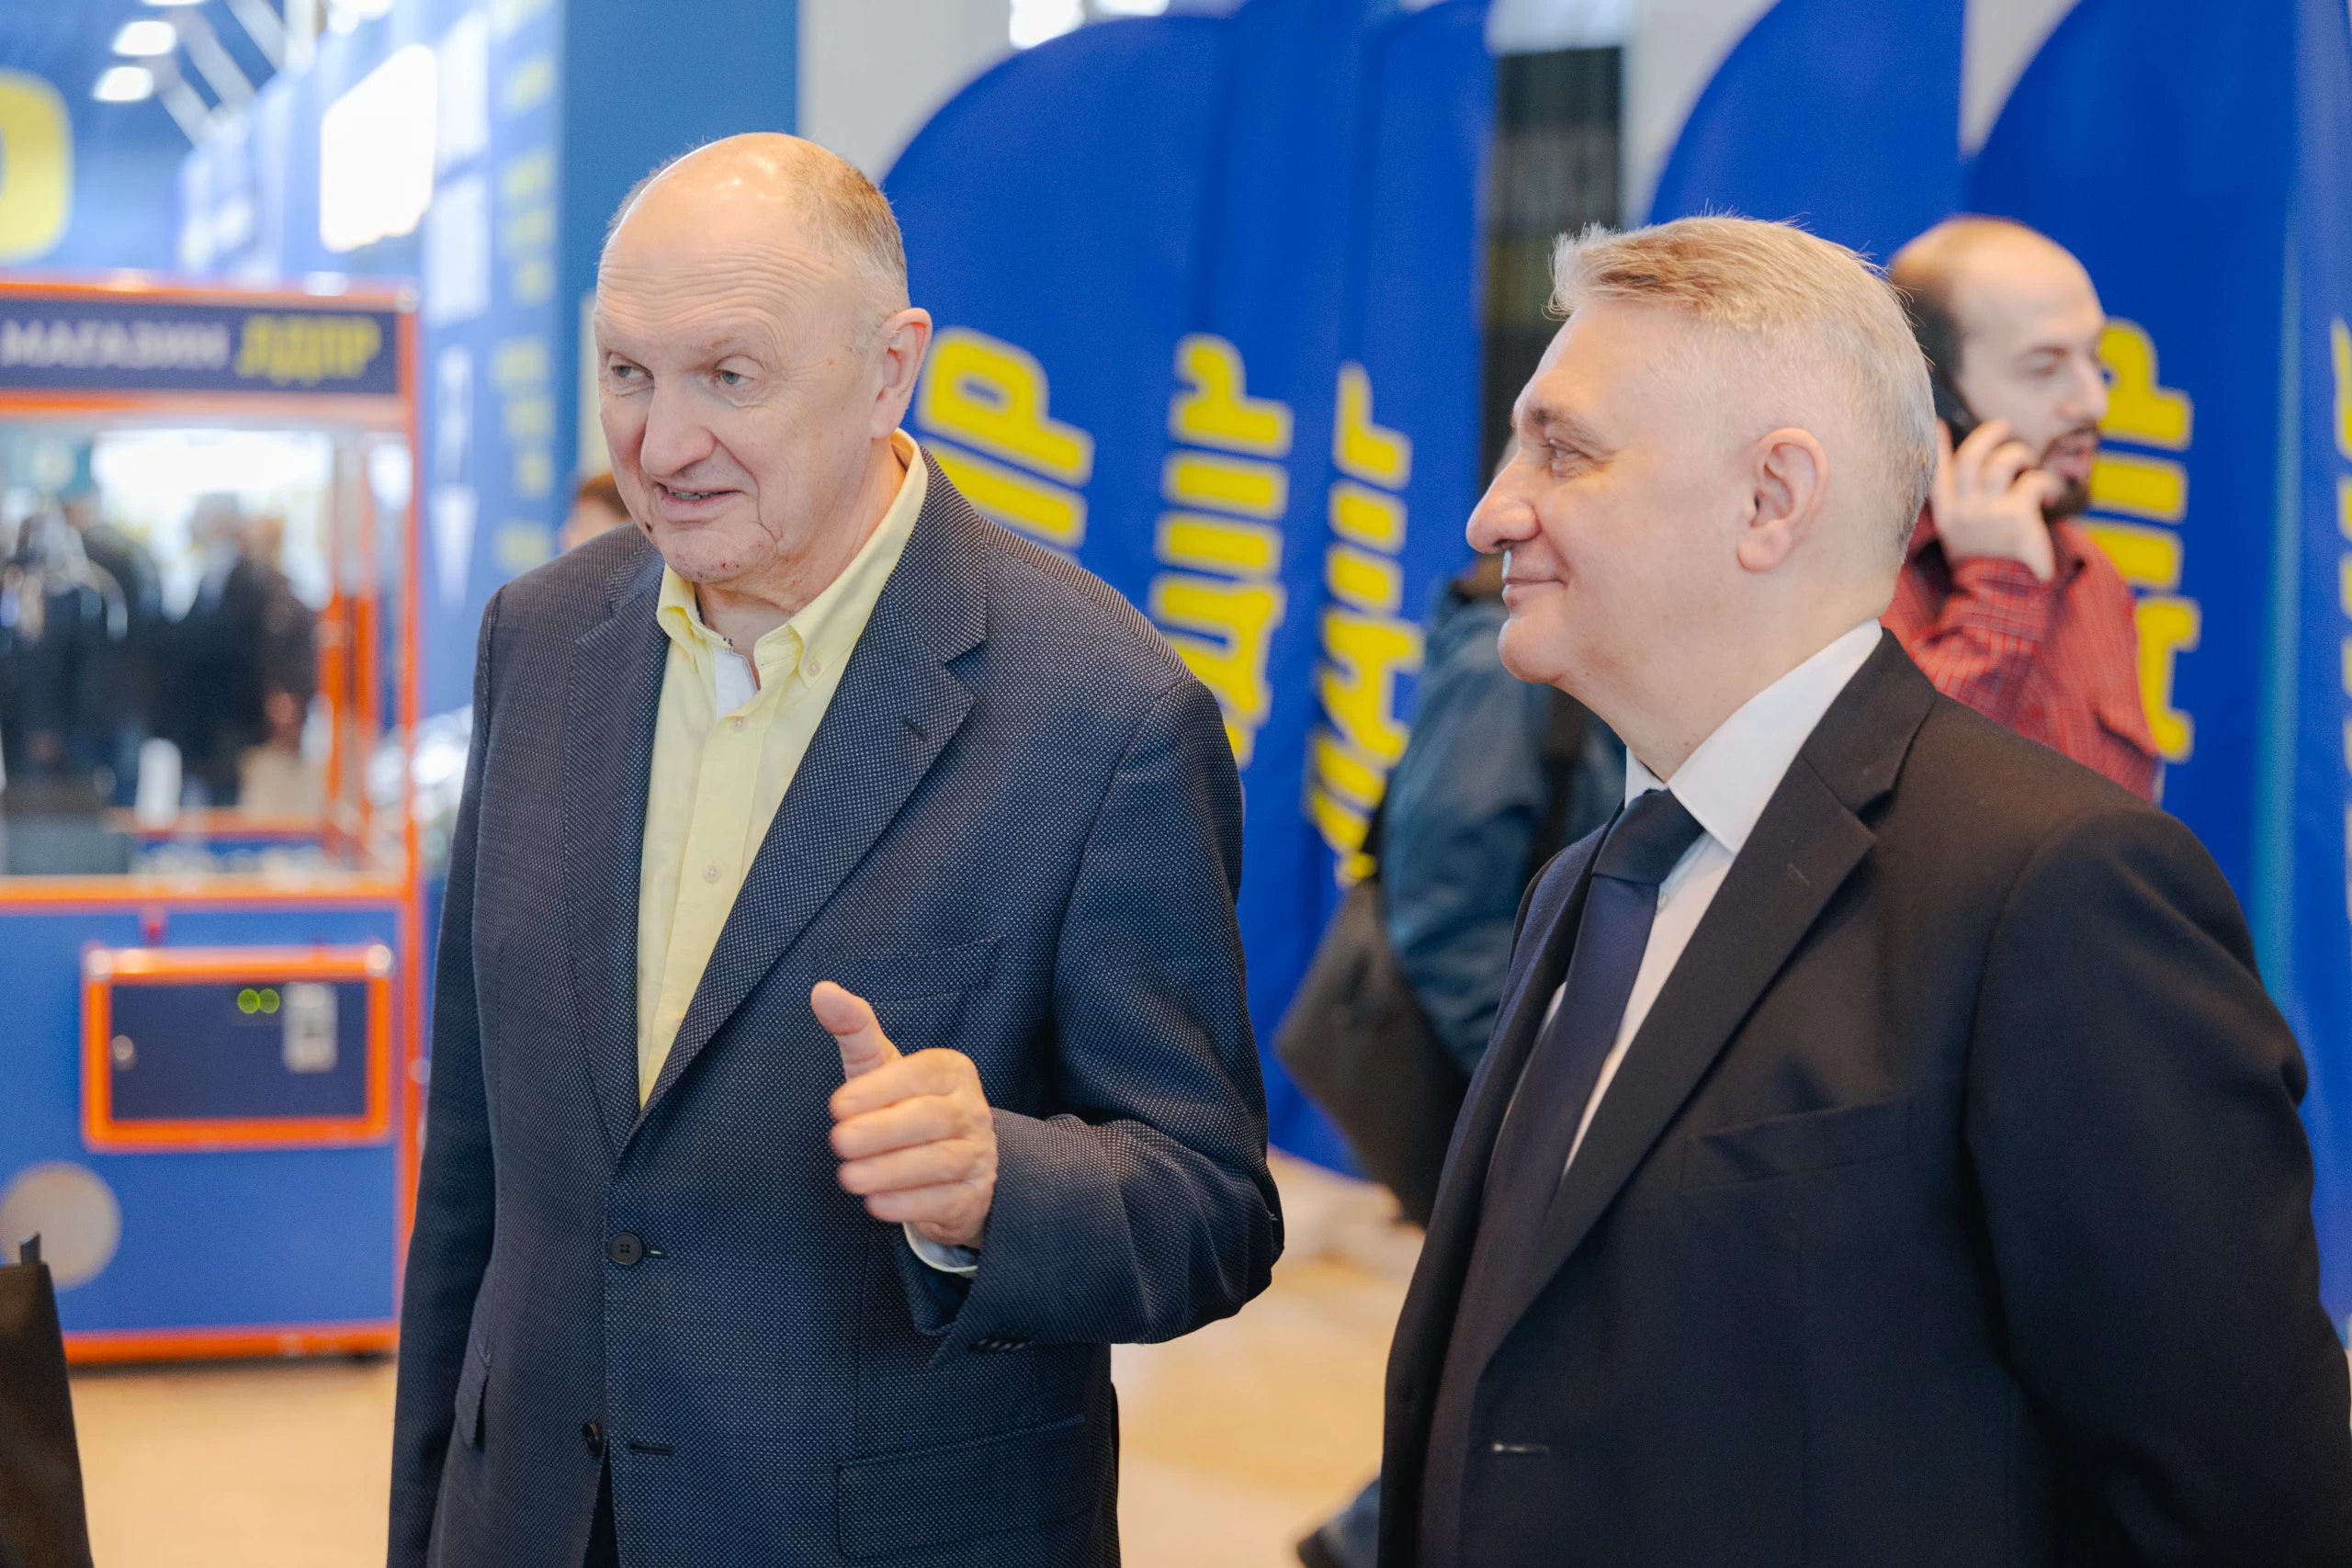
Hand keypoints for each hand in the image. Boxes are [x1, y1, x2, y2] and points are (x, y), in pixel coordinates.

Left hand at [816, 981, 996, 1250]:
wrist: (952, 1165)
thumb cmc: (904, 1104)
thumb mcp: (881, 1066)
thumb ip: (855, 1029)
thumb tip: (821, 991)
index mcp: (951, 1070)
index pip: (922, 1072)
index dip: (880, 1089)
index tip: (837, 1107)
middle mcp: (972, 1109)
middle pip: (931, 1118)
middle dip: (882, 1131)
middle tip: (838, 1142)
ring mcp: (978, 1154)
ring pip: (940, 1162)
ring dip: (891, 1171)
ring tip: (848, 1178)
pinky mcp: (972, 1196)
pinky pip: (945, 1200)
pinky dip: (910, 1204)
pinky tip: (875, 1204)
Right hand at [1929, 419, 2058, 581]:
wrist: (2001, 599)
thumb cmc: (1987, 567)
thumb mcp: (1962, 539)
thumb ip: (1964, 510)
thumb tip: (1976, 479)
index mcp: (1947, 516)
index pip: (1936, 473)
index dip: (1938, 445)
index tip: (1939, 424)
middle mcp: (1963, 510)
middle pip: (1970, 457)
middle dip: (1988, 435)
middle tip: (2003, 427)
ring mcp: (1988, 512)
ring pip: (2002, 462)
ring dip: (2020, 454)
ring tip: (2029, 461)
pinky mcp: (2016, 516)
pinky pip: (2034, 482)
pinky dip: (2046, 484)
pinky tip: (2051, 496)